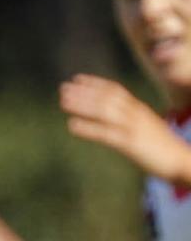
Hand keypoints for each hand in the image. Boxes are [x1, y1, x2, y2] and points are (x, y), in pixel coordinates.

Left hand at [59, 74, 190, 181]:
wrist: (184, 162)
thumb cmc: (163, 147)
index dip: (95, 83)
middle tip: (62, 88)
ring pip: (105, 111)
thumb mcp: (147, 127)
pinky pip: (106, 134)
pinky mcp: (131, 144)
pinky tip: (72, 126)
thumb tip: (112, 115)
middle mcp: (136, 115)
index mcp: (140, 110)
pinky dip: (88, 128)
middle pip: (107, 98)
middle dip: (84, 92)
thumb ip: (132, 119)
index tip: (77, 78)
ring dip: (82, 105)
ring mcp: (134, 128)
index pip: (116, 90)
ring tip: (63, 102)